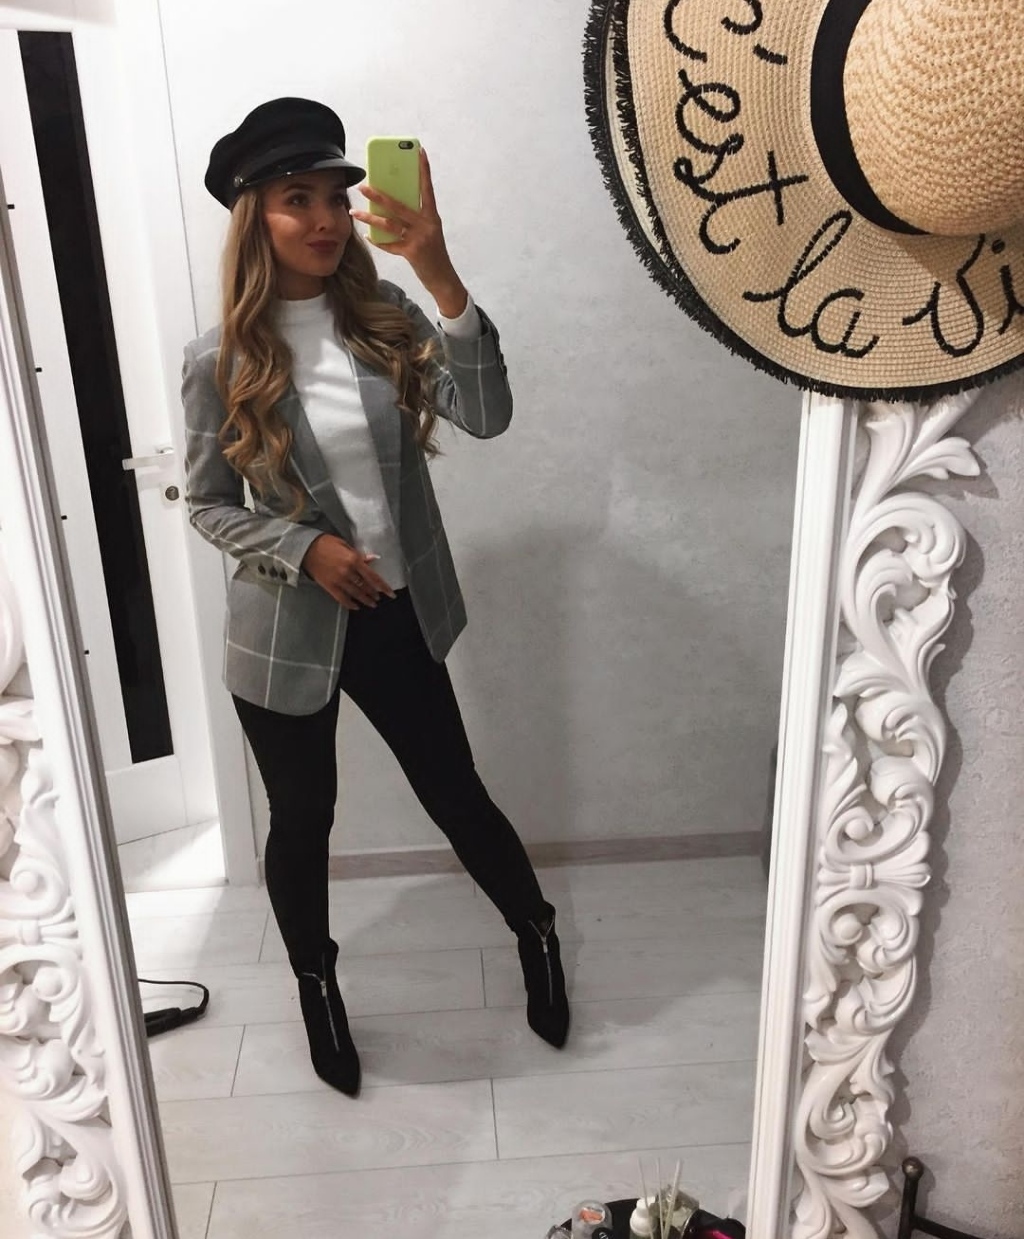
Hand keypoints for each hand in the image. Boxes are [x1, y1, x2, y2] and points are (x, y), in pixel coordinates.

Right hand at [300, 534, 395, 610]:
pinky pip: (342, 599)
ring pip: (356, 594)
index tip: (391, 594)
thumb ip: (360, 555)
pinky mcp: (330, 587)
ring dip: (365, 600)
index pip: (373, 577)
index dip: (383, 587)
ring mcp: (339, 581)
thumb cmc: (326, 543)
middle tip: (380, 598)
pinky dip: (350, 604)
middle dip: (375, 594)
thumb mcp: (345, 545)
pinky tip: (356, 607)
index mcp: (354, 560)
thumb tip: (373, 559)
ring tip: (372, 604)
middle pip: (366, 587)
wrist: (306, 549)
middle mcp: (348, 572)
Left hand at [351, 148, 468, 317]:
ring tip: (355, 212)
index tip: (420, 152)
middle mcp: (426, 225)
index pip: (427, 189)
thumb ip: (415, 218)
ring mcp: (419, 239)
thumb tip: (391, 205)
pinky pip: (390, 245)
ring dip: (370, 218)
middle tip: (363, 186)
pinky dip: (378, 241)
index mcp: (432, 216)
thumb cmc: (433, 253)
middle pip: (399, 205)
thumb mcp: (429, 231)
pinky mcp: (412, 253)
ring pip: (390, 224)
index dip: (424, 170)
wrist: (443, 278)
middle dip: (379, 195)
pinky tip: (368, 236)